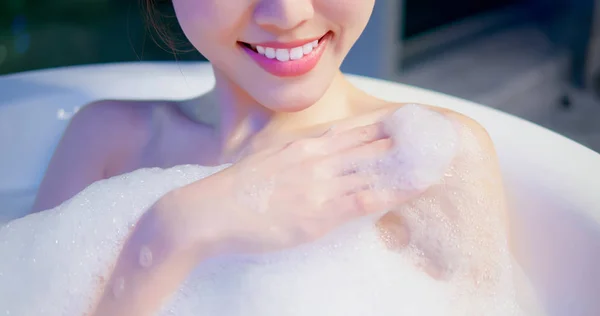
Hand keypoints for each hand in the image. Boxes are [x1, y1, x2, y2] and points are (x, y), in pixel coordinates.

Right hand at [157, 122, 424, 257]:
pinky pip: (366, 198)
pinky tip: (416, 186)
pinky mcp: (319, 212)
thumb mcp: (267, 160)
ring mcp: (320, 182)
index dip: (387, 124)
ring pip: (376, 167)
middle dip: (407, 139)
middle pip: (373, 142)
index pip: (356, 127)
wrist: (207, 213)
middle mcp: (317, 156)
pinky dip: (395, 190)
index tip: (411, 121)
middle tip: (436, 136)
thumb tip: (313, 159)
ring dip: (410, 162)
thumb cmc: (235, 190)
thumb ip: (294, 156)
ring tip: (440, 157)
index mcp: (304, 143)